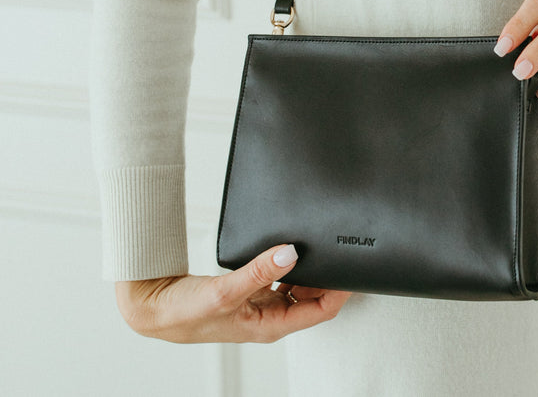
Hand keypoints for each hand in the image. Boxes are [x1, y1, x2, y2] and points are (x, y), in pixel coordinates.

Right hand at [114, 243, 350, 343]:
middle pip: (315, 298)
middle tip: (340, 248)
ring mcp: (262, 303)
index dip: (341, 290)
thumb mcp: (225, 291)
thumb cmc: (184, 313)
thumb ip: (259, 271)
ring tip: (319, 245)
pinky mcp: (251, 290)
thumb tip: (292, 252)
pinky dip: (291, 263)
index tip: (352, 266)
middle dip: (330, 276)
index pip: (321, 311)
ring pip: (300, 286)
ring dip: (311, 269)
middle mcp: (270, 316)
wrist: (153, 306)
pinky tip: (289, 247)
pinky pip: (282, 276)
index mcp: (271, 326)